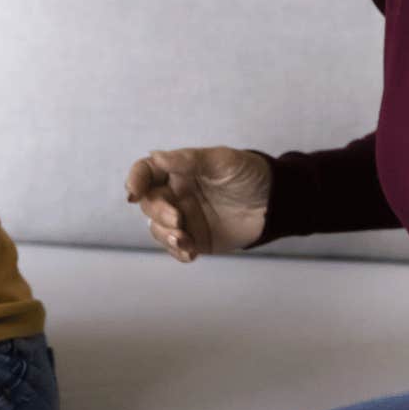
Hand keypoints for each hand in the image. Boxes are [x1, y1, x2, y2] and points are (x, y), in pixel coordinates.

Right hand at [124, 147, 271, 260]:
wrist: (276, 203)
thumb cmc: (249, 174)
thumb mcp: (222, 161)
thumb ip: (189, 160)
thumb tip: (156, 155)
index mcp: (179, 171)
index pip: (147, 172)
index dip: (135, 179)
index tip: (132, 192)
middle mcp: (177, 194)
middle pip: (150, 203)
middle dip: (158, 213)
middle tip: (178, 219)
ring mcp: (186, 218)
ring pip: (158, 228)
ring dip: (166, 235)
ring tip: (185, 241)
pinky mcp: (197, 239)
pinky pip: (177, 248)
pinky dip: (178, 252)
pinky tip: (190, 254)